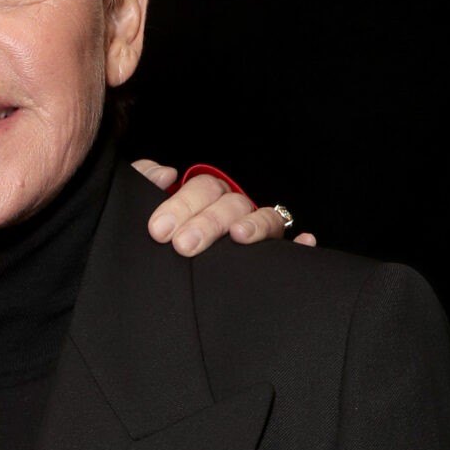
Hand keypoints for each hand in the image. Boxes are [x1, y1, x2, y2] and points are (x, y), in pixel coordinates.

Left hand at [137, 160, 315, 253]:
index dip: (182, 205)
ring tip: (238, 236)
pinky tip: (305, 243)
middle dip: (208, 223)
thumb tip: (164, 173)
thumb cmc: (162, 234)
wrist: (166, 276)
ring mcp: (257, 232)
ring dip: (255, 225)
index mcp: (206, 198)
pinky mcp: (273, 257)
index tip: (159, 229)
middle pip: (231, 204)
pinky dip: (302, 245)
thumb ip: (144, 181)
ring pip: (265, 219)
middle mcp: (234, 211)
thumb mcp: (145, 208)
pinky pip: (293, 249)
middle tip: (183, 245)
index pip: (202, 189)